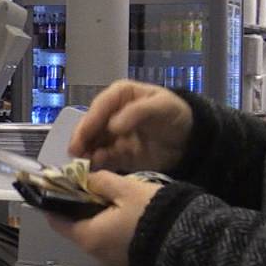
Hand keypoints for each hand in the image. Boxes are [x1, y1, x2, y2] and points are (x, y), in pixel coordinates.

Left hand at [46, 170, 161, 265]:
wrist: (188, 247)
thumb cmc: (151, 216)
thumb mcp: (126, 189)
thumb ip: (101, 181)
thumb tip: (85, 178)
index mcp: (87, 236)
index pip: (56, 221)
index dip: (55, 202)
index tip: (61, 187)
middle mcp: (95, 254)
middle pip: (78, 228)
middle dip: (82, 208)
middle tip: (94, 187)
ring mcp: (113, 264)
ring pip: (98, 236)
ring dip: (101, 219)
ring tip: (115, 199)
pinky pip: (114, 245)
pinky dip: (114, 231)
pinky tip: (129, 217)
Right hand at [68, 79, 192, 172]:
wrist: (190, 140)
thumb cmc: (175, 115)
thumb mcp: (161, 107)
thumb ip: (137, 112)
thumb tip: (112, 126)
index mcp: (119, 95)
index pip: (99, 107)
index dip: (89, 121)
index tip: (82, 137)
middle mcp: (111, 114)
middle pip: (91, 126)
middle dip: (82, 139)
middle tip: (74, 153)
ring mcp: (112, 135)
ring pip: (93, 143)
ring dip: (86, 153)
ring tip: (82, 164)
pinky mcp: (117, 154)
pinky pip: (103, 159)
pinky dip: (96, 164)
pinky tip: (93, 170)